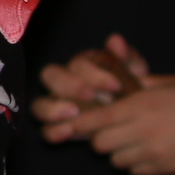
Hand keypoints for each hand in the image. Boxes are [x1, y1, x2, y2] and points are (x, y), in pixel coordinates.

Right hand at [32, 32, 150, 127]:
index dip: (95, 74)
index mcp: (81, 67)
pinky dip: (54, 132)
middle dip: (70, 85)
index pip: (78, 64)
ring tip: (74, 113)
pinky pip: (46, 130)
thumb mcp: (135, 75)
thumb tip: (116, 41)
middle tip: (92, 96)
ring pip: (40, 104)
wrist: (134, 119)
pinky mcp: (58, 129)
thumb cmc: (131, 92)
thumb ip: (127, 58)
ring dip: (53, 108)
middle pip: (51, 76)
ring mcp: (56, 107)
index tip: (116, 86)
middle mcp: (63, 84)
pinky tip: (69, 133)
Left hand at [47, 73, 174, 174]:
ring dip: (118, 153)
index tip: (76, 122)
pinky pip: (136, 172)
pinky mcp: (166, 168)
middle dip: (100, 138)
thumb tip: (113, 84)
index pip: (98, 119)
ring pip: (116, 161)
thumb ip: (138, 85)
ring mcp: (155, 152)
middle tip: (111, 131)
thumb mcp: (169, 83)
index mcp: (142, 105)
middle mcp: (144, 130)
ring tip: (132, 142)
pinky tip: (147, 153)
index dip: (82, 122)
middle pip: (100, 145)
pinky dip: (136, 165)